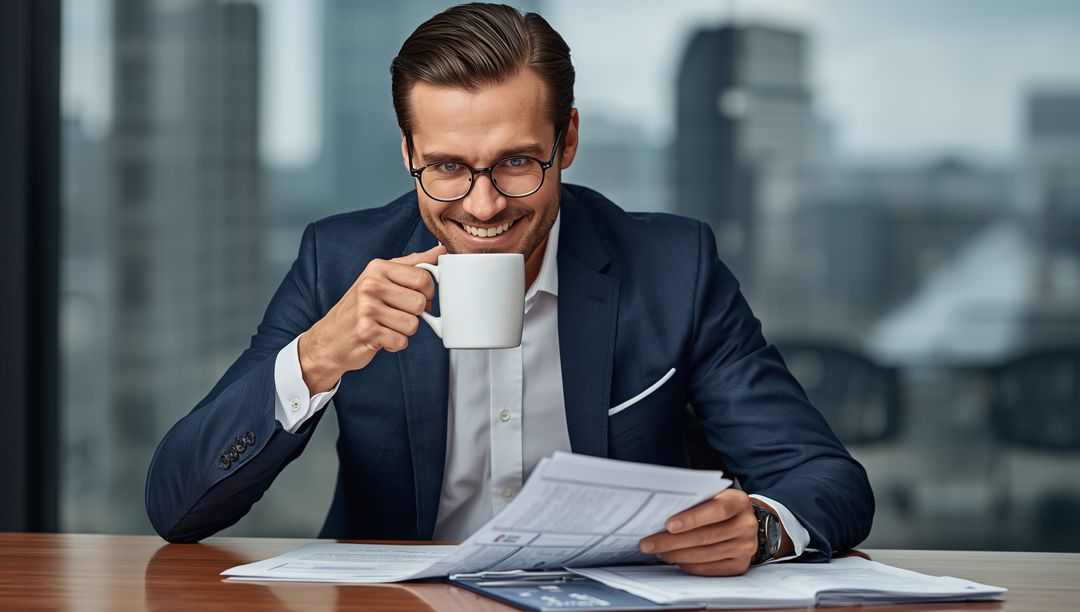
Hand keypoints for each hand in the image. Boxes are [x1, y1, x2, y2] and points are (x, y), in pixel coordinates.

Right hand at [298, 245, 445, 392]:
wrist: (331, 337)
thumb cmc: (361, 306)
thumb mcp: (383, 277)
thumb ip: (413, 264)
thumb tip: (440, 251)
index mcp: (378, 268)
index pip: (423, 278)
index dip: (428, 293)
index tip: (416, 297)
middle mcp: (370, 285)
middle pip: (421, 303)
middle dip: (415, 314)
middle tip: (397, 313)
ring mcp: (366, 309)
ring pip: (413, 325)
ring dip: (404, 330)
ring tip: (387, 325)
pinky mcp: (366, 332)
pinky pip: (401, 341)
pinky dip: (395, 344)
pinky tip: (380, 337)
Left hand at [639, 489, 766, 576]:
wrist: (744, 521)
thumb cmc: (720, 505)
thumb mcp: (713, 495)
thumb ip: (695, 501)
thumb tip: (660, 513)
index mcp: (739, 502)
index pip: (717, 510)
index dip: (692, 518)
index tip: (668, 525)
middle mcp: (746, 525)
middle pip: (706, 536)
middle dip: (673, 541)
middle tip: (649, 543)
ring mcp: (745, 548)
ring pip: (705, 555)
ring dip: (676, 555)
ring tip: (657, 551)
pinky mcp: (739, 565)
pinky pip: (709, 568)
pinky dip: (688, 565)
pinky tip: (673, 559)